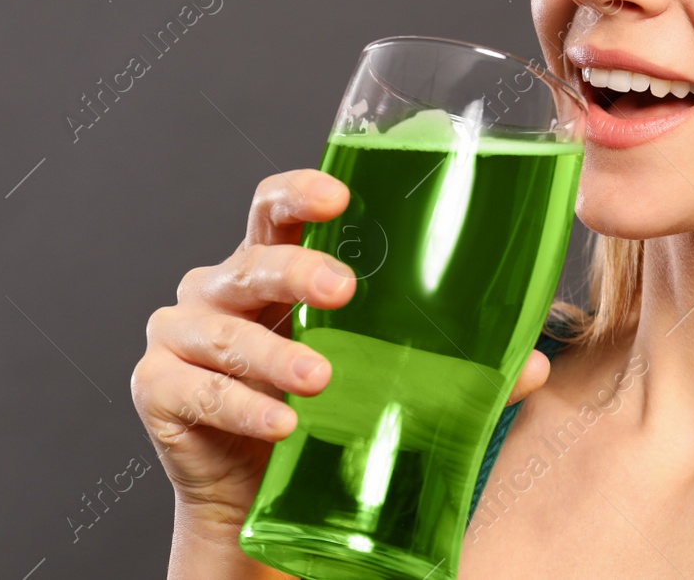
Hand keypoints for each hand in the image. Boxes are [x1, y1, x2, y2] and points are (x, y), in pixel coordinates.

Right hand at [131, 169, 552, 543]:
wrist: (257, 502)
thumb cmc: (320, 415)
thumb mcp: (381, 378)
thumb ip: (451, 367)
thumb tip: (535, 364)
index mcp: (274, 267)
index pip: (279, 207)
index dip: (302, 192)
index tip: (341, 195)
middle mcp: (220, 287)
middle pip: (253, 258)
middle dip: (297, 269)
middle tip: (344, 290)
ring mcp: (182, 335)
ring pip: (225, 327)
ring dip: (275, 351)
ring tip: (320, 378)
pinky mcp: (158, 388)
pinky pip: (199, 389)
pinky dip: (243, 405)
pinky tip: (282, 424)